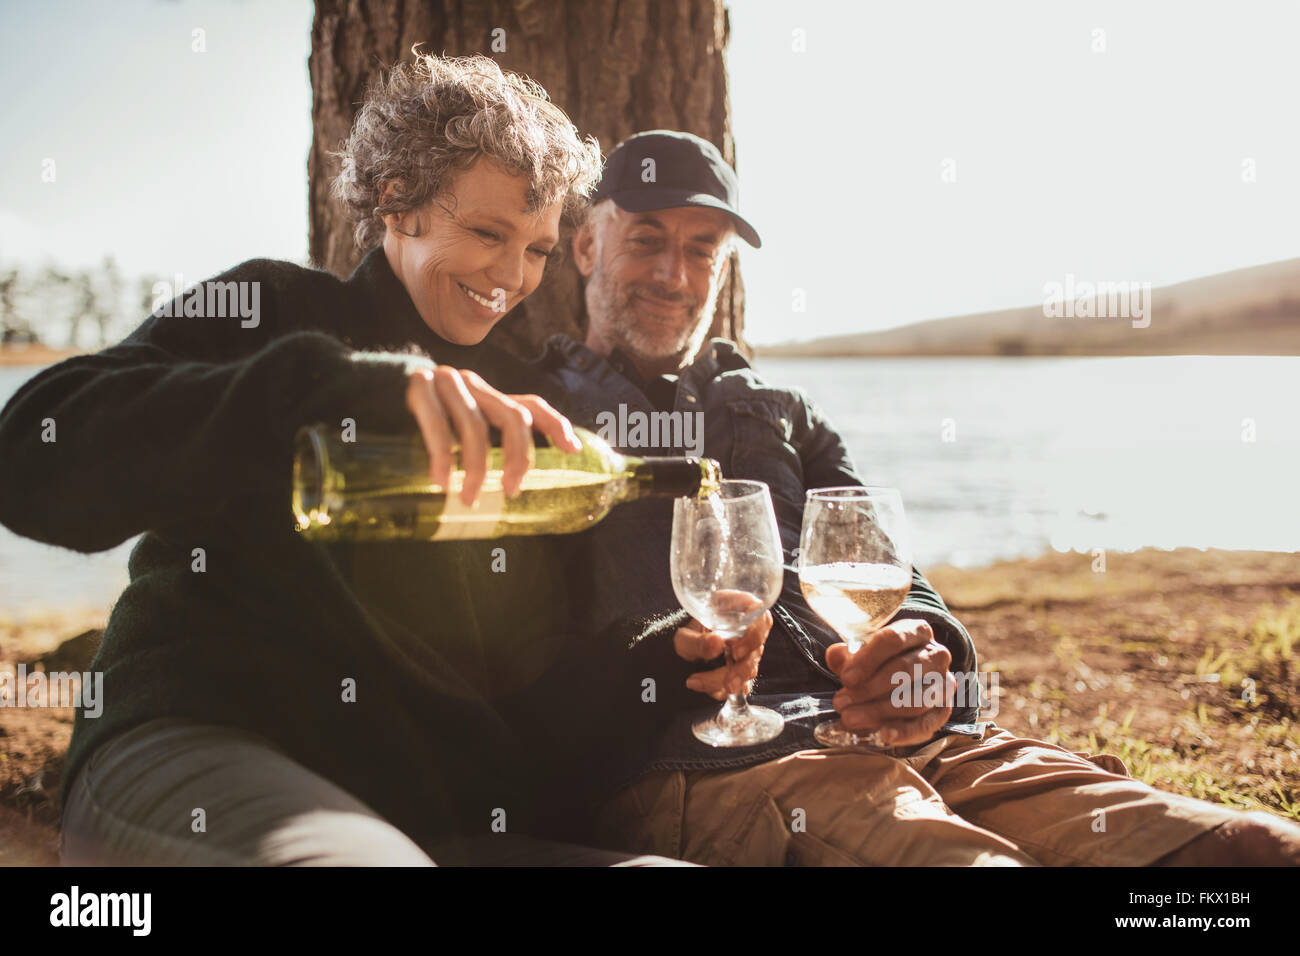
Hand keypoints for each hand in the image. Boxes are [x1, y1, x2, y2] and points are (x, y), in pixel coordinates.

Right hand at [405, 366, 580, 505]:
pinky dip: (442, 456)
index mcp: (486, 395)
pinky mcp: (416, 386)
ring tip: (468, 498)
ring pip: (476, 425)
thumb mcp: (450, 431)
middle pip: (513, 416)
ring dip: (476, 466)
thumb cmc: (410, 422)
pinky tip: (441, 481)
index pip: (530, 404)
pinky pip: (437, 425)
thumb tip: (503, 491)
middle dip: (519, 456)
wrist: (361, 387)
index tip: (572, 450)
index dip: (556, 425)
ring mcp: (445, 382)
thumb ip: (477, 448)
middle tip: (511, 491)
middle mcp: (472, 385)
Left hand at [674, 600, 772, 699]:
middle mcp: (747, 631)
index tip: (736, 652)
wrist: (682, 650)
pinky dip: (723, 689)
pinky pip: (740, 684)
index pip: (760, 620)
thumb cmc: (685, 635)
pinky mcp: (742, 669)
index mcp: (737, 612)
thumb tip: (717, 644)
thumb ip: (699, 641)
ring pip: (748, 670)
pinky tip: (707, 688)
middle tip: (723, 681)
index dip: (754, 637)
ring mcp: (747, 652)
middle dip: (739, 671)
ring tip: (696, 682)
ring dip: (724, 682)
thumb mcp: (684, 637)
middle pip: (756, 650)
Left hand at [826, 618, 953, 746]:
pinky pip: (927, 723)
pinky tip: (885, 735)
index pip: (893, 640)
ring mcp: (944, 683)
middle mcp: (936, 655)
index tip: (845, 678)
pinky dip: (905, 732)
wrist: (909, 679)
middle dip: (869, 688)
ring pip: (915, 698)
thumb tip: (835, 657)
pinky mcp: (944, 710)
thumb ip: (848, 655)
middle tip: (841, 703)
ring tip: (850, 718)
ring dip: (879, 711)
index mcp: (917, 631)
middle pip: (904, 669)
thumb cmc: (882, 662)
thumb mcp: (864, 653)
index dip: (867, 660)